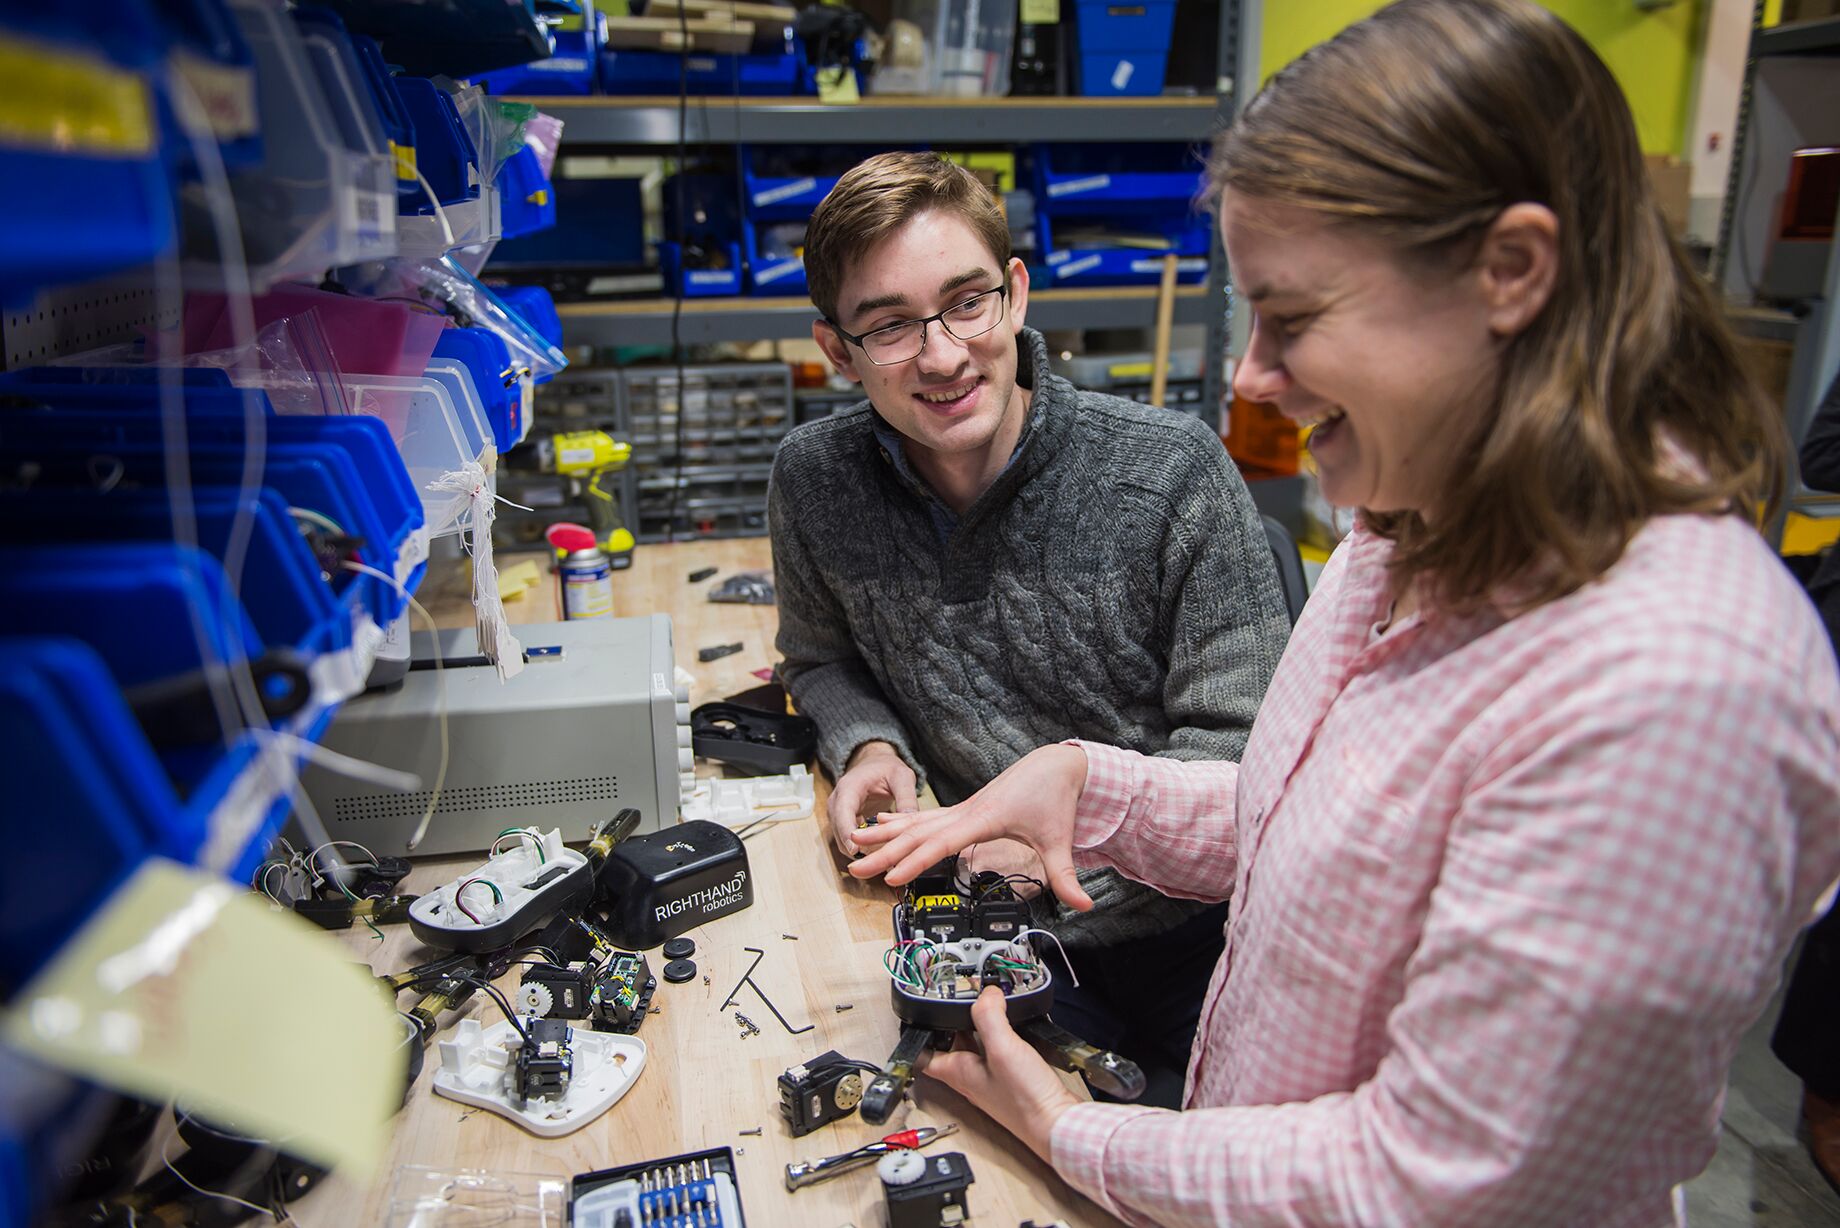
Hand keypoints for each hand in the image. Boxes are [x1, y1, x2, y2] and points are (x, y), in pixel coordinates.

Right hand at [827, 741, 916, 854]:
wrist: (875, 764)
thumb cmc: (886, 768)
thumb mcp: (902, 777)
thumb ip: (907, 797)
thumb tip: (911, 820)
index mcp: (849, 787)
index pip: (843, 812)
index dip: (847, 832)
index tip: (855, 850)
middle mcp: (837, 801)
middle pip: (839, 830)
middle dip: (854, 848)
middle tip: (878, 861)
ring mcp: (837, 813)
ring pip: (841, 839)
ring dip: (858, 851)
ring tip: (882, 858)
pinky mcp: (842, 822)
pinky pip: (847, 840)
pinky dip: (860, 848)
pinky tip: (878, 854)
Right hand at [849, 744, 1091, 910]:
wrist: (1057, 763)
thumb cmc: (1055, 796)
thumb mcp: (1061, 839)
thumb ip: (1067, 876)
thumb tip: (1084, 906)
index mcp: (985, 818)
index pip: (942, 843)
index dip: (916, 861)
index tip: (892, 876)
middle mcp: (967, 811)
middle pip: (917, 833)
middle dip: (885, 851)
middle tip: (855, 866)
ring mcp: (963, 808)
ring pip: (915, 822)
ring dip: (884, 834)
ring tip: (854, 843)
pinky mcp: (964, 808)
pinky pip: (925, 817)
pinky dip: (901, 821)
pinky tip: (882, 823)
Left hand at [923, 987, 1081, 1162]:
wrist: (1056, 1125)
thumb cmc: (1025, 1100)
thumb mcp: (1002, 1048)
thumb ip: (990, 1016)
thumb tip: (987, 994)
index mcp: (958, 1072)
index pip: (925, 1053)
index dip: (922, 1032)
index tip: (926, 1014)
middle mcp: (971, 1078)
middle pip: (953, 1045)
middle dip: (956, 1022)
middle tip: (966, 1002)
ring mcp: (991, 1081)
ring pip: (977, 1049)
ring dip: (981, 1028)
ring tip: (991, 1008)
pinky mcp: (1011, 1082)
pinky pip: (999, 1055)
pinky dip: (1003, 1038)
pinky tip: (1015, 1029)